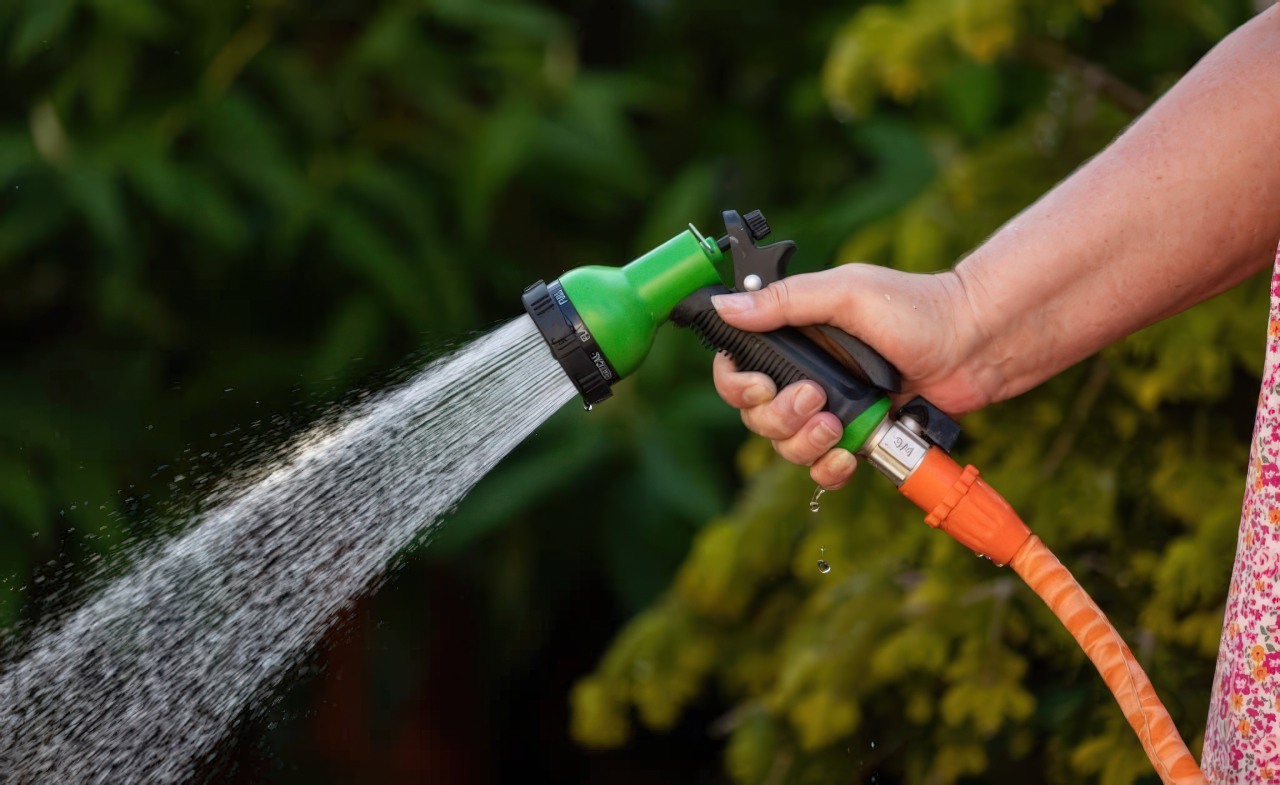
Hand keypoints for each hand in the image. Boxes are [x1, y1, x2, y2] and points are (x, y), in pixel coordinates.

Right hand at [710, 263, 993, 488]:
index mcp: (794, 336)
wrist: (975, 345)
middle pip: (757, 415)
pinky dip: (828, 469)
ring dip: (803, 443)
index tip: (758, 385)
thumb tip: (725, 306)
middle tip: (814, 398)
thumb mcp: (845, 292)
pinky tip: (846, 456)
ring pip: (786, 446)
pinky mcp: (858, 437)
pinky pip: (822, 469)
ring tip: (835, 425)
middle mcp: (807, 374)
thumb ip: (785, 302)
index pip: (738, 367)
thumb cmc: (918, 308)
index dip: (736, 383)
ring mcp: (831, 408)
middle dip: (778, 415)